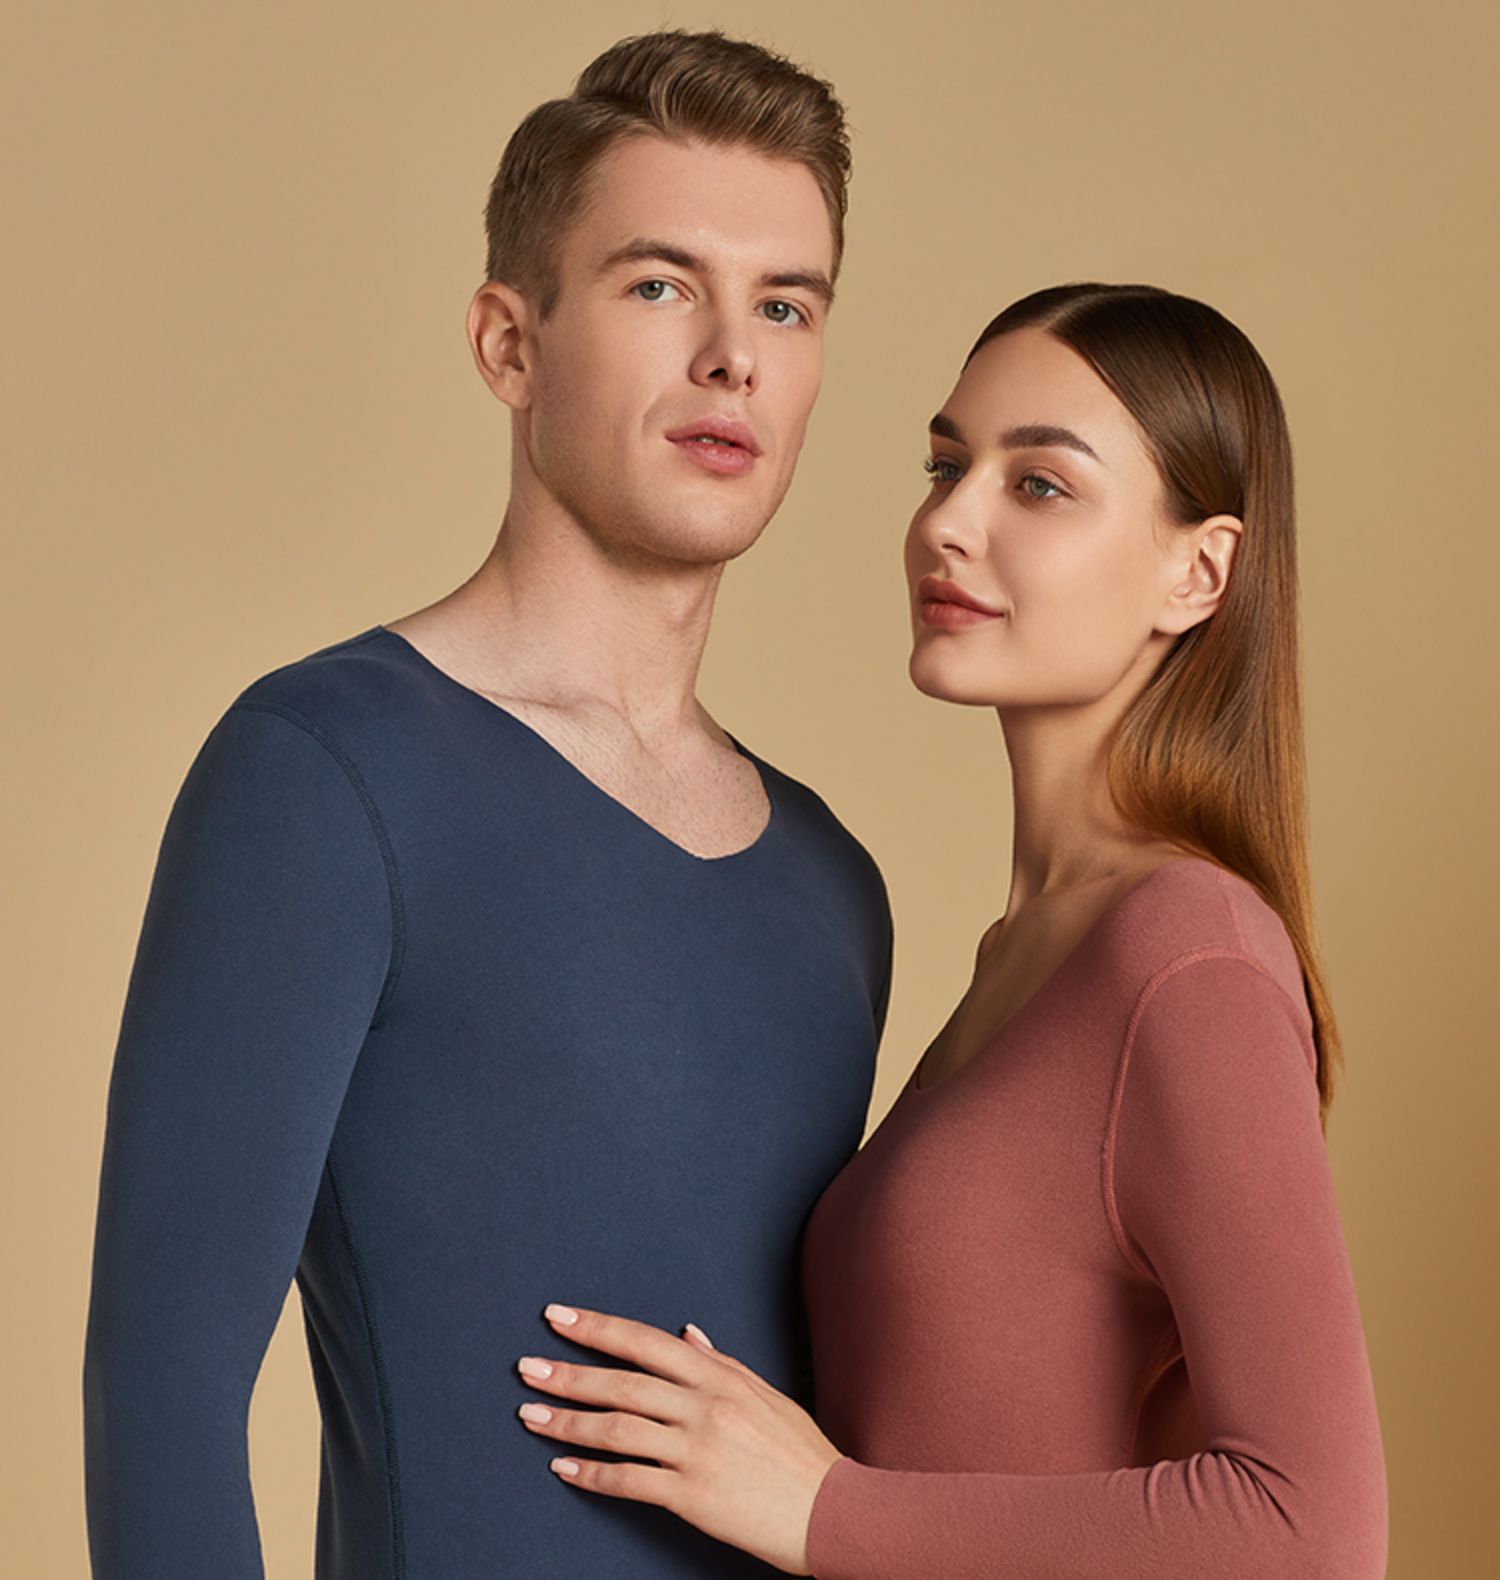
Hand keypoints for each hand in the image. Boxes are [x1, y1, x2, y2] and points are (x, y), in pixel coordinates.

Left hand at [514, 1302, 843, 1574]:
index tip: (559, 1318)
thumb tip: (686, 1332)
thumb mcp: (765, 1393)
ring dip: (568, 1422)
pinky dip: (592, 1474)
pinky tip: (564, 1468)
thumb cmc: (800, 1453)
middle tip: (527, 1367)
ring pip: (618, 1429)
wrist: (831, 1511)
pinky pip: (631, 1480)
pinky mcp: (693, 1496)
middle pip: (622, 1383)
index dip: (598, 1328)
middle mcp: (705, 1407)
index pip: (646, 1341)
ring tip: (531, 1416)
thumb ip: (720, 1363)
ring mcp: (697, 1451)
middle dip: (568, 1374)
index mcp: (720, 1377)